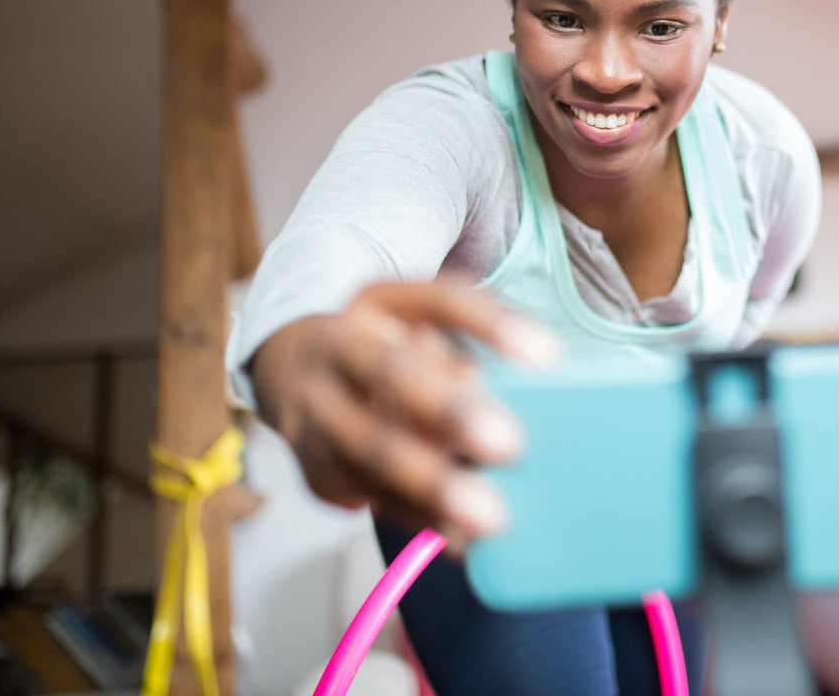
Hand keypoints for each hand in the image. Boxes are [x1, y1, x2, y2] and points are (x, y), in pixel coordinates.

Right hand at [251, 278, 560, 551]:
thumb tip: (525, 391)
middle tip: (510, 444)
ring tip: (490, 516)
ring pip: (369, 449)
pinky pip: (369, 497)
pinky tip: (463, 537)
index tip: (549, 356)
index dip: (492, 325)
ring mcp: (315, 412)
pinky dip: (419, 519)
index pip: (440, 299)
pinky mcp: (316, 472)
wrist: (290, 370)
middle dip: (448, 410)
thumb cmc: (385, 345)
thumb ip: (470, 351)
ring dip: (432, 485)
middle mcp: (336, 350)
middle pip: (389, 372)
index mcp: (378, 302)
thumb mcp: (422, 324)